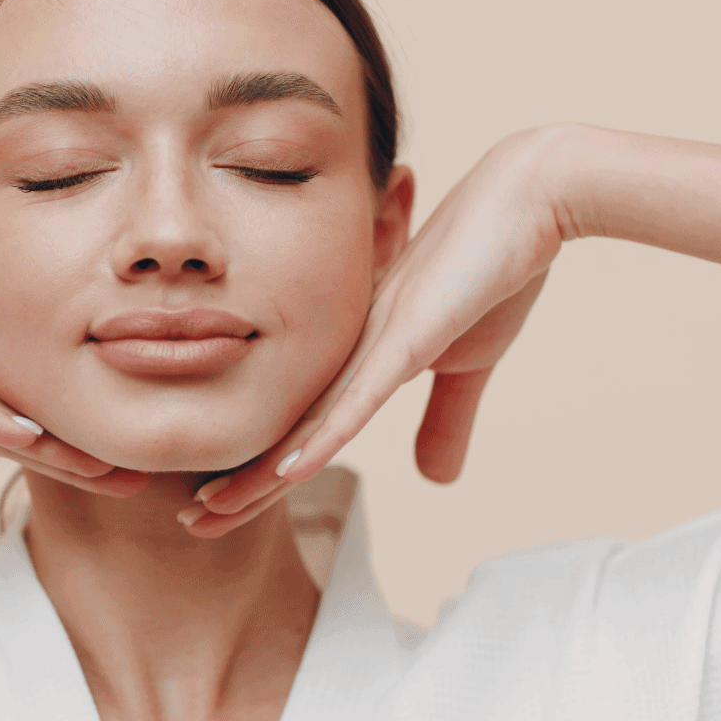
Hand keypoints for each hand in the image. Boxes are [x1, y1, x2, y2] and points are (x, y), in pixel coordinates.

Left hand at [179, 127, 567, 536]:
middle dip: (239, 480)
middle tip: (190, 521)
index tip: (219, 508)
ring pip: (307, 421)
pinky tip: (286, 471)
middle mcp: (349, 350)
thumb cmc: (493, 270)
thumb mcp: (469, 365)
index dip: (262, 471)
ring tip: (211, 509)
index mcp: (359, 356)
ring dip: (261, 472)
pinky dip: (322, 438)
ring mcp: (373, 342)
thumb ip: (445, 420)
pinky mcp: (407, 336)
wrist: (530, 200)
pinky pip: (358, 398)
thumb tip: (433, 480)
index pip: (302, 427)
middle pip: (286, 429)